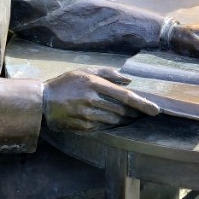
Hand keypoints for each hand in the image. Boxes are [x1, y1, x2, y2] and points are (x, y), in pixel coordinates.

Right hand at [43, 68, 159, 131]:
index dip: (143, 104)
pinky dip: (109, 124)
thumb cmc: (65, 83)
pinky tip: (107, 119)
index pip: (125, 96)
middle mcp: (93, 100)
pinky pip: (104, 127)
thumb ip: (108, 73)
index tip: (156, 111)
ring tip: (125, 115)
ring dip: (123, 119)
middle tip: (140, 112)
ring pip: (115, 120)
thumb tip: (128, 80)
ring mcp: (88, 115)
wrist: (42, 101)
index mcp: (95, 84)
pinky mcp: (83, 126)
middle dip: (133, 112)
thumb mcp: (85, 71)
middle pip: (123, 110)